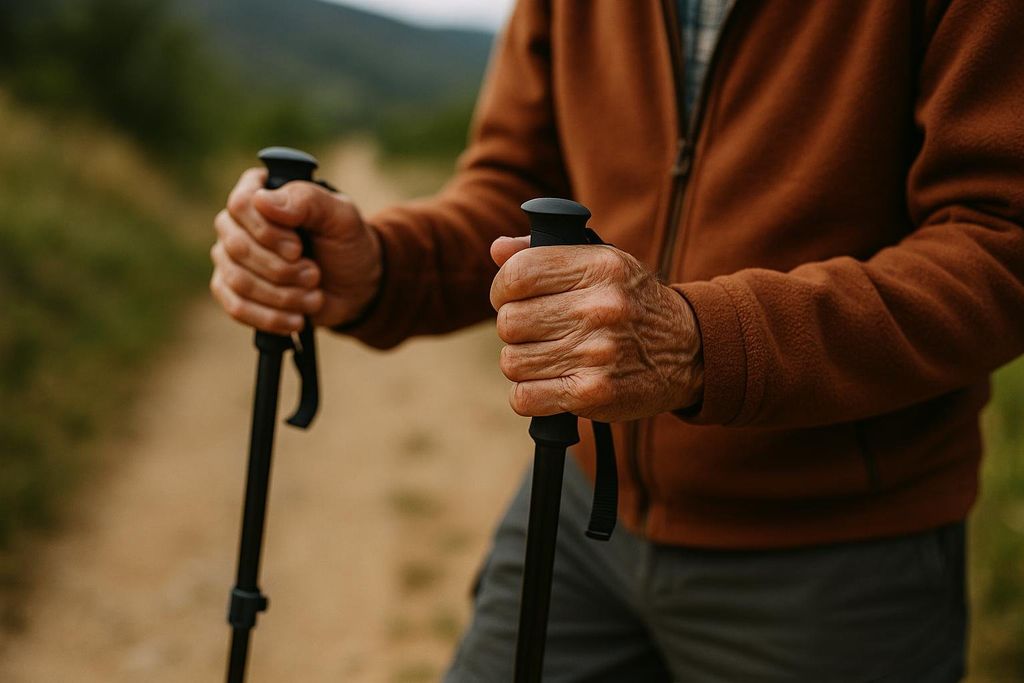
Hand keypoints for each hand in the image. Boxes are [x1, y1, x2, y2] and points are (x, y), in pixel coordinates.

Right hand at [209, 168, 381, 334]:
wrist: (355, 287)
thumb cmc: (345, 244)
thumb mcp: (341, 217)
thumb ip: (307, 200)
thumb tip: (262, 200)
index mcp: (260, 195)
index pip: (241, 205)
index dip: (268, 232)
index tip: (299, 248)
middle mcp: (237, 224)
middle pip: (237, 247)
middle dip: (282, 269)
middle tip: (314, 275)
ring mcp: (230, 259)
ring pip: (238, 281)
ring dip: (283, 296)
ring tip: (314, 297)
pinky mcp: (232, 292)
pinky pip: (237, 308)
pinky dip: (271, 317)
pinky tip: (297, 319)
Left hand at [490, 236, 702, 421]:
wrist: (690, 352)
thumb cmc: (633, 303)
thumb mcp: (602, 264)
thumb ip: (547, 253)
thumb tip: (497, 250)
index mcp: (599, 267)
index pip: (518, 275)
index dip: (503, 289)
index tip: (512, 298)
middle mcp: (599, 308)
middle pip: (509, 322)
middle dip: (515, 329)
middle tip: (537, 332)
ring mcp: (597, 354)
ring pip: (512, 362)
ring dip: (523, 363)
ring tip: (549, 357)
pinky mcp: (593, 394)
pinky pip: (524, 398)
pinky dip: (529, 395)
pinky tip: (550, 384)